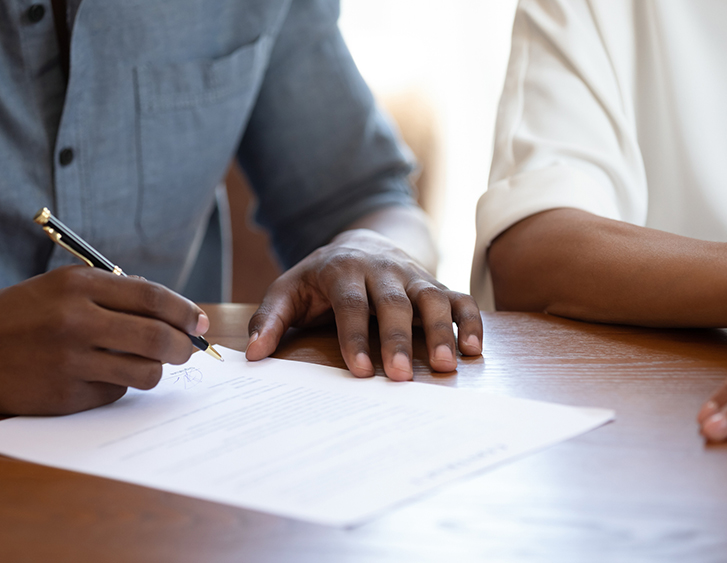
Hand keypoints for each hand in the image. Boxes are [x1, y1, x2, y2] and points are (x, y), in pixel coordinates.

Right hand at [0, 266, 207, 414]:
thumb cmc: (18, 315)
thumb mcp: (59, 287)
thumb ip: (111, 294)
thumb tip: (172, 313)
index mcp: (78, 285)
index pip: (152, 297)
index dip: (184, 311)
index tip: (198, 321)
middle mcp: (76, 320)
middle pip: (157, 337)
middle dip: (182, 346)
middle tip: (187, 350)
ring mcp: (70, 361)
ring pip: (144, 372)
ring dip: (154, 371)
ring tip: (144, 365)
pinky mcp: (63, 395)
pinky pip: (114, 394)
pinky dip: (116, 386)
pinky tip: (95, 377)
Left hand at [244, 229, 482, 380]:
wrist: (361, 243)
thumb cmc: (320, 279)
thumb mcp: (288, 291)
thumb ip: (269, 319)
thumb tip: (252, 355)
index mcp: (343, 270)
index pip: (350, 304)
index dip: (354, 337)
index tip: (359, 371)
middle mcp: (383, 270)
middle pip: (393, 303)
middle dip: (397, 340)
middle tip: (399, 376)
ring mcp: (413, 276)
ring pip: (433, 299)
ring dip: (441, 331)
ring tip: (445, 365)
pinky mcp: (435, 285)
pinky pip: (459, 299)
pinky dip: (470, 322)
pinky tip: (474, 350)